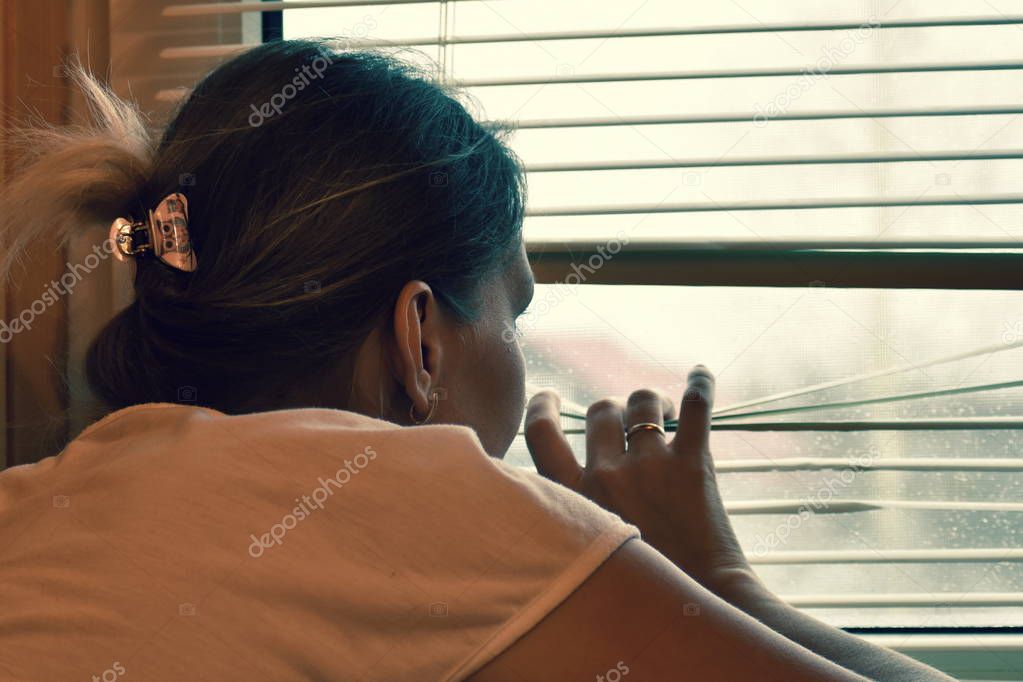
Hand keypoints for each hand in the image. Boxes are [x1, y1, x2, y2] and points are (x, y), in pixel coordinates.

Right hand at [525, 366, 758, 597]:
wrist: (701, 605)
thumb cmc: (640, 586)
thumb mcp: (584, 548)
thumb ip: (570, 511)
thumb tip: (562, 481)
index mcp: (572, 498)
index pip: (540, 432)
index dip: (541, 406)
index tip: (548, 396)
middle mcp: (606, 475)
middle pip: (600, 410)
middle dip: (614, 408)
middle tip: (630, 422)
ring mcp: (650, 467)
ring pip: (642, 401)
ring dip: (651, 400)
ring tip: (664, 413)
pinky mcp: (693, 465)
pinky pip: (696, 406)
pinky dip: (700, 384)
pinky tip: (701, 374)